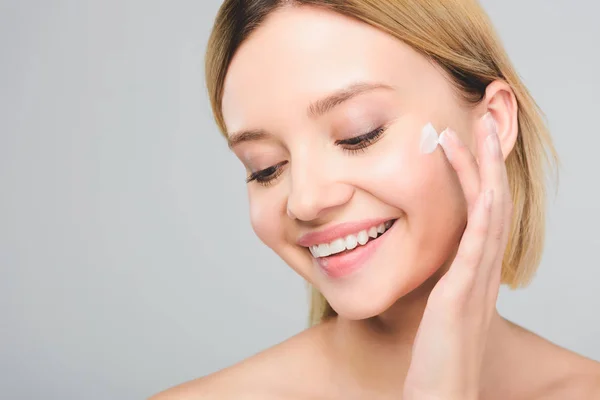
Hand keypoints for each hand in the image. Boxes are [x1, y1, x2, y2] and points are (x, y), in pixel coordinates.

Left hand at [403, 113, 512, 399]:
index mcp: (473, 269)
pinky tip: (485, 186)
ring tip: (478, 131)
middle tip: (484, 121)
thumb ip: (432, 281)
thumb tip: (417, 262)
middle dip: (488, 159)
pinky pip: (481, 243)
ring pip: (491, 211)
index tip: (464, 142)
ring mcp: (477, 278)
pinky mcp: (464, 291)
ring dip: (486, 170)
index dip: (476, 174)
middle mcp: (482, 268)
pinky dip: (486, 211)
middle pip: (492, 200)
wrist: (441, 393)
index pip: (480, 211)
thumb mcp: (433, 307)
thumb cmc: (434, 355)